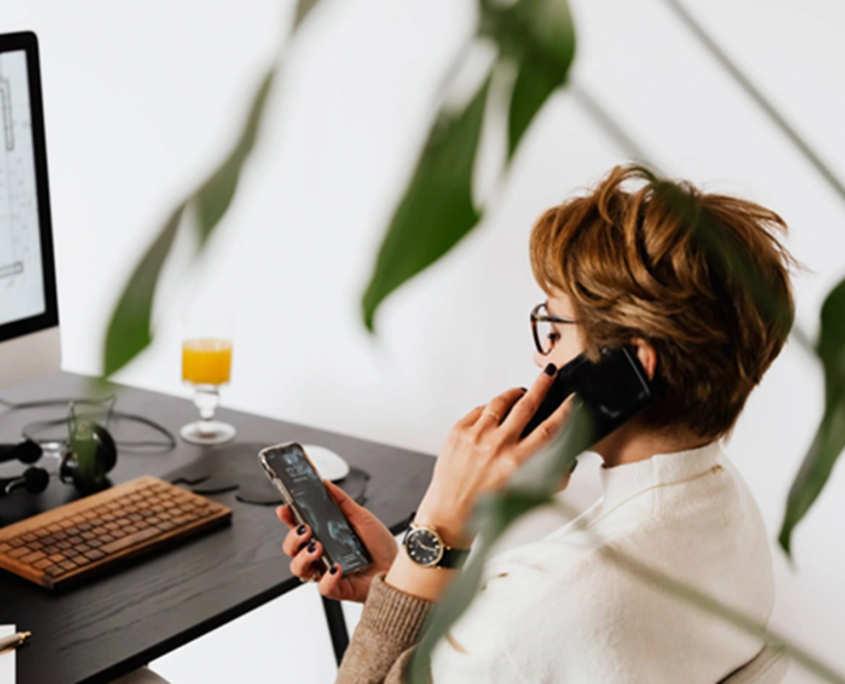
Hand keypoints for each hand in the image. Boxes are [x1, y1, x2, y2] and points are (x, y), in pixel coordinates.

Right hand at [277, 480, 397, 602]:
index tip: (284, 508)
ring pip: (299, 569)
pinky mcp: (337, 588)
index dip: (287, 518)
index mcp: (324, 536)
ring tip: (318, 546)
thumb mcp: (361, 517)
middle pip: (291, 549)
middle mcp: (321, 554)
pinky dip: (327, 577)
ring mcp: (326, 572)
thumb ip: (342, 501)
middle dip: (292, 538)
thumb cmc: (380, 546)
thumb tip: (326, 484)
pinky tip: (336, 567)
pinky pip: (322, 587)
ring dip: (303, 557)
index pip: (298, 527)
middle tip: (305, 529)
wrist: (398, 567)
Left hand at [415, 365, 572, 546]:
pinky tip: (494, 414)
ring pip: (500, 402)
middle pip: (527, 405)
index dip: (565, 411)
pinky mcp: (458, 431)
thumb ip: (547, 474)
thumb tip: (564, 456)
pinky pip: (479, 410)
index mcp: (517, 463)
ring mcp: (475, 436)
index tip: (572, 400)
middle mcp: (497, 446)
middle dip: (542, 386)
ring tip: (521, 393)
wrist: (449, 514)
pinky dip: (490, 410)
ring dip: (514, 394)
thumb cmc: (485, 508)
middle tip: (549, 374)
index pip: (549, 429)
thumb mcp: (524, 493)